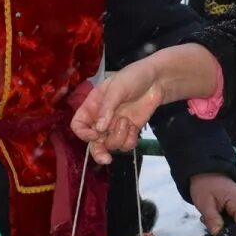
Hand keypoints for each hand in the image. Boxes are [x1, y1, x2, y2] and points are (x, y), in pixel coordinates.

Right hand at [72, 46, 220, 162]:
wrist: (156, 80)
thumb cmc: (133, 77)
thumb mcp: (117, 88)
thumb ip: (107, 108)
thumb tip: (98, 128)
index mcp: (92, 106)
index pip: (78, 125)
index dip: (83, 133)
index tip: (95, 135)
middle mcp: (101, 119)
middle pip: (93, 142)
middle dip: (99, 152)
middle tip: (106, 158)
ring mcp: (115, 127)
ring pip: (111, 145)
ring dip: (119, 137)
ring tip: (127, 121)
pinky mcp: (130, 131)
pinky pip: (126, 145)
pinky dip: (130, 140)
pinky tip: (134, 127)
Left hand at [189, 173, 235, 232]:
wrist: (204, 170)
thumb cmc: (204, 184)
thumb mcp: (205, 204)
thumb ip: (213, 220)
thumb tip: (218, 235)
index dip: (232, 233)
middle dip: (224, 228)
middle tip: (209, 223)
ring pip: (235, 222)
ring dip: (222, 223)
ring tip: (209, 216)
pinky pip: (234, 216)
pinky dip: (223, 218)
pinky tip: (214, 214)